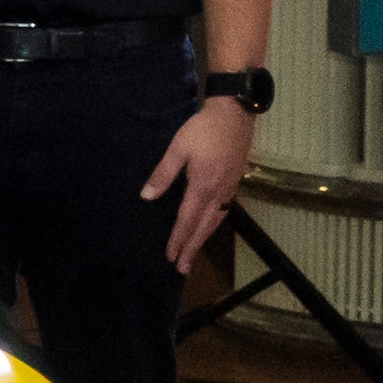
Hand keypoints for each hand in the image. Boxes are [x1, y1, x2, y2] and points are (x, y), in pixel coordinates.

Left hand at [143, 95, 253, 275]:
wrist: (235, 114)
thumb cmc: (203, 129)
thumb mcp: (177, 149)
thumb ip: (163, 174)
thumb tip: (147, 197)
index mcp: (203, 186)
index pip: (187, 220)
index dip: (178, 239)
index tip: (170, 256)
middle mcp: (220, 192)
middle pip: (204, 227)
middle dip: (192, 248)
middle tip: (181, 268)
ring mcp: (231, 187)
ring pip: (216, 221)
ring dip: (204, 238)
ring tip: (193, 253)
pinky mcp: (236, 181)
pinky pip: (225, 210)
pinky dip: (214, 224)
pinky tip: (209, 226)